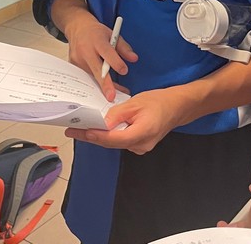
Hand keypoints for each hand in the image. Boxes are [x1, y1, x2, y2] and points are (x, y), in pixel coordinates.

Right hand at [62, 11, 137, 101]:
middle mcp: (85, 50)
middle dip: (105, 84)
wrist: (78, 28)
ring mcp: (78, 59)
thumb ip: (124, 47)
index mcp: (97, 40)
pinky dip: (95, 82)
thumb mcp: (113, 34)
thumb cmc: (96, 33)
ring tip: (115, 92)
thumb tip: (134, 59)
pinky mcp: (74, 66)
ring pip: (92, 77)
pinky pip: (86, 77)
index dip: (116, 62)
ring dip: (103, 86)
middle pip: (96, 70)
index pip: (107, 53)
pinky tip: (103, 87)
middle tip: (111, 96)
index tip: (124, 71)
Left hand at [66, 88, 180, 153]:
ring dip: (100, 135)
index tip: (78, 131)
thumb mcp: (136, 103)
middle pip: (111, 143)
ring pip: (115, 142)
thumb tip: (102, 123)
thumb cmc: (159, 102)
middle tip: (73, 130)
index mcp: (141, 134)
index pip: (112, 138)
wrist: (177, 107)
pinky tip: (100, 128)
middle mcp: (140, 145)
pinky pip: (121, 140)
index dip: (93, 135)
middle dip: (92, 136)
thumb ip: (118, 114)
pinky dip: (110, 134)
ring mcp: (141, 147)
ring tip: (82, 128)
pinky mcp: (140, 144)